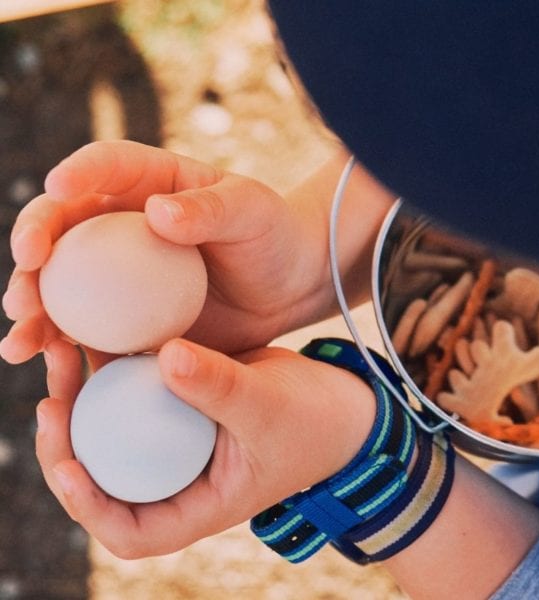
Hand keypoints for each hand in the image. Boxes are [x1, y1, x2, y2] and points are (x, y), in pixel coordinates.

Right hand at [1, 140, 390, 364]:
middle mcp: (122, 226)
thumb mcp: (251, 211)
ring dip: (34, 309)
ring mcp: (121, 276)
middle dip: (34, 247)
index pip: (104, 168)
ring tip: (20, 336)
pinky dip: (65, 347)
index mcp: (149, 183)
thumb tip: (156, 214)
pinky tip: (50, 365)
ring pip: (63, 286)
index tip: (56, 188)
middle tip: (28, 274)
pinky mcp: (128, 318)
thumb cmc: (273, 235)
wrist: (289, 286)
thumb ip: (210, 209)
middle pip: (63, 228)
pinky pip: (89, 330)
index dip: (75, 174)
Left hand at [36, 337, 375, 557]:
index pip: (131, 530)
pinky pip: (136, 391)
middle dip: (68, 442)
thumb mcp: (269, 408)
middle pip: (105, 474)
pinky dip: (113, 366)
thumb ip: (221, 388)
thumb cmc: (315, 422)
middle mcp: (179, 477)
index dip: (89, 506)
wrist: (339, 400)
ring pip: (113, 428)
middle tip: (52, 397)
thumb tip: (166, 356)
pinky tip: (99, 331)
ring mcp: (177, 440)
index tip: (68, 465)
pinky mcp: (181, 403)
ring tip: (62, 352)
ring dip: (80, 396)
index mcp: (199, 504)